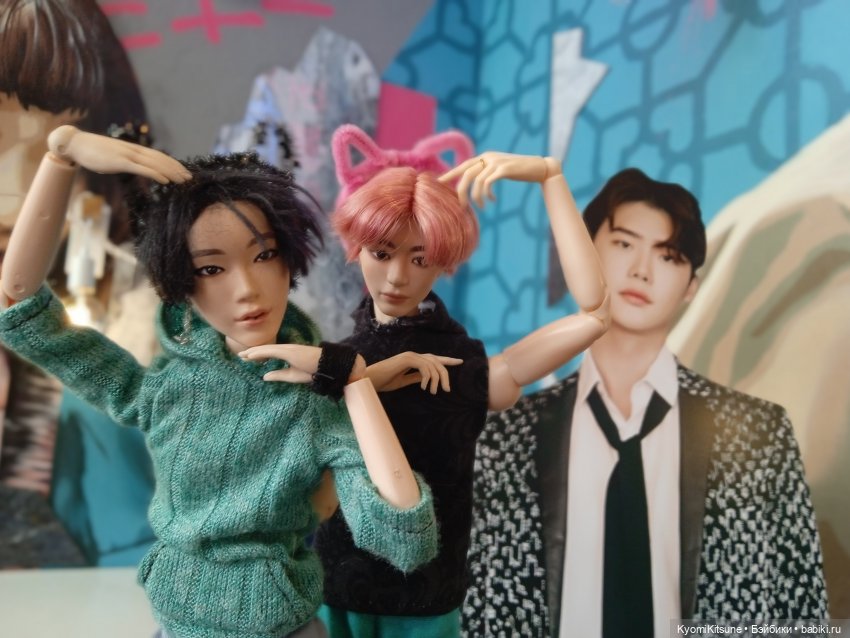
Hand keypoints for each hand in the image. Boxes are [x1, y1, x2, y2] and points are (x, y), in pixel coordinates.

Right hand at [47, 125, 190, 183]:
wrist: (76, 144)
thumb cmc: (93, 152)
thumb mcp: (114, 156)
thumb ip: (126, 160)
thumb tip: (134, 166)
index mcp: (133, 149)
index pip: (158, 156)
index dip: (173, 163)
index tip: (184, 172)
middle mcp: (134, 150)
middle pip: (161, 159)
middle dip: (177, 169)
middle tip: (190, 178)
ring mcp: (127, 155)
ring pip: (156, 164)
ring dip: (172, 172)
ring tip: (184, 181)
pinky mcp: (120, 162)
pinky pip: (142, 169)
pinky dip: (156, 174)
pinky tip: (166, 181)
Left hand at [238, 344, 322, 382]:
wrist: (328, 366)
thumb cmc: (313, 370)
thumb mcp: (292, 375)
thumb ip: (278, 375)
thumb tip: (264, 376)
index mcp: (288, 354)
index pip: (269, 353)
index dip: (257, 355)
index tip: (247, 358)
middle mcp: (286, 349)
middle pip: (265, 349)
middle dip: (252, 352)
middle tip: (240, 355)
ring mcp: (288, 349)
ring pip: (266, 349)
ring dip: (253, 351)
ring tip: (242, 355)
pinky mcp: (289, 351)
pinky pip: (271, 351)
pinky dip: (260, 352)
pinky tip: (251, 355)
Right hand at [366, 352, 462, 393]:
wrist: (370, 379)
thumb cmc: (383, 381)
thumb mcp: (403, 381)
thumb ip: (415, 377)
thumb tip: (428, 378)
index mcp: (413, 360)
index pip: (434, 358)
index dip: (447, 360)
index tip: (460, 362)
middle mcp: (413, 355)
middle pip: (436, 361)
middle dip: (445, 374)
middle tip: (447, 389)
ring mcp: (410, 356)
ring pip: (432, 364)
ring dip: (436, 379)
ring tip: (433, 392)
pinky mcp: (407, 359)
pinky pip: (424, 366)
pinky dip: (427, 377)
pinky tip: (424, 387)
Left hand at [439, 152, 560, 207]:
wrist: (540, 167)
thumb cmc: (520, 171)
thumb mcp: (501, 170)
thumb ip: (489, 172)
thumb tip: (477, 183)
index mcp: (486, 156)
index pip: (464, 165)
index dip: (451, 173)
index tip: (439, 181)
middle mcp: (489, 157)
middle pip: (466, 173)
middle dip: (461, 191)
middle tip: (461, 206)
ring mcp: (496, 162)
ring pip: (476, 180)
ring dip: (476, 197)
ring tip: (481, 207)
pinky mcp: (504, 169)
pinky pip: (487, 183)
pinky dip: (487, 194)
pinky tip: (492, 200)